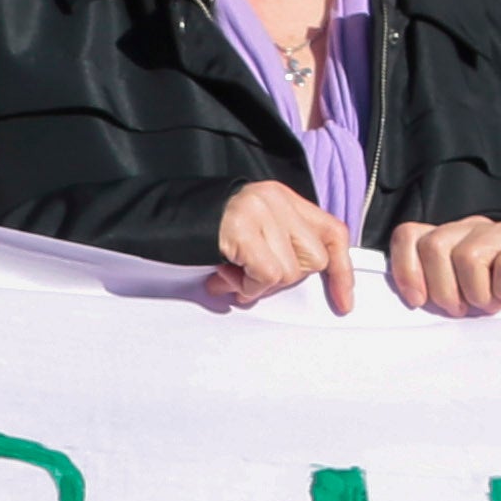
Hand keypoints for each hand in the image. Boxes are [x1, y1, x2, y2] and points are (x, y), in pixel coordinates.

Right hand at [205, 180, 352, 312]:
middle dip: (285, 279)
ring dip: (259, 285)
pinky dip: (248, 286)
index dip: (342, 270)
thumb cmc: (202, 232)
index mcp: (283, 198)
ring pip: (290, 271)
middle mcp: (276, 200)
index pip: (332, 232)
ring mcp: (260, 211)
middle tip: (246, 278)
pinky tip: (225, 276)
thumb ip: (277, 247)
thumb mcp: (251, 233)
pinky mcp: (242, 228)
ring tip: (230, 275)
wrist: (157, 219)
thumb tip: (290, 280)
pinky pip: (268, 274)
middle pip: (314, 258)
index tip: (344, 302)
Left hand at [386, 215, 500, 317]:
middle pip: (435, 247)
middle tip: (461, 310)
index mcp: (445, 237)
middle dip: (443, 290)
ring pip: (468, 256)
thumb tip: (413, 303)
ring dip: (476, 293)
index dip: (405, 269)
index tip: (417, 301)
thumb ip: (431, 291)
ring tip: (488, 304)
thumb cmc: (493, 295)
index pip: (408, 235)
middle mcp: (469, 227)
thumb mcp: (456, 295)